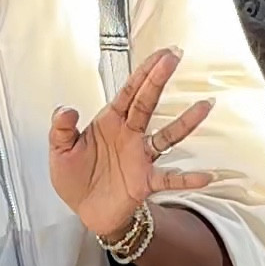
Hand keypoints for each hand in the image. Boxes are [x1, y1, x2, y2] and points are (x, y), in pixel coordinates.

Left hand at [49, 47, 215, 246]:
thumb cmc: (75, 178)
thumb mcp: (60, 151)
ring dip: (186, 122)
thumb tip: (66, 110)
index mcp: (109, 122)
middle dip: (159, 80)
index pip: (129, 92)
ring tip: (204, 106)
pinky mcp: (145, 182)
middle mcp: (129, 135)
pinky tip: (204, 176)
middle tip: (175, 57)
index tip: (161, 55)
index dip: (143, 72)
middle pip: (147, 103)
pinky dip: (186, 179)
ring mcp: (140, 157)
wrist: (84, 210)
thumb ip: (61, 129)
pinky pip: (169, 179)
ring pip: (167, 136)